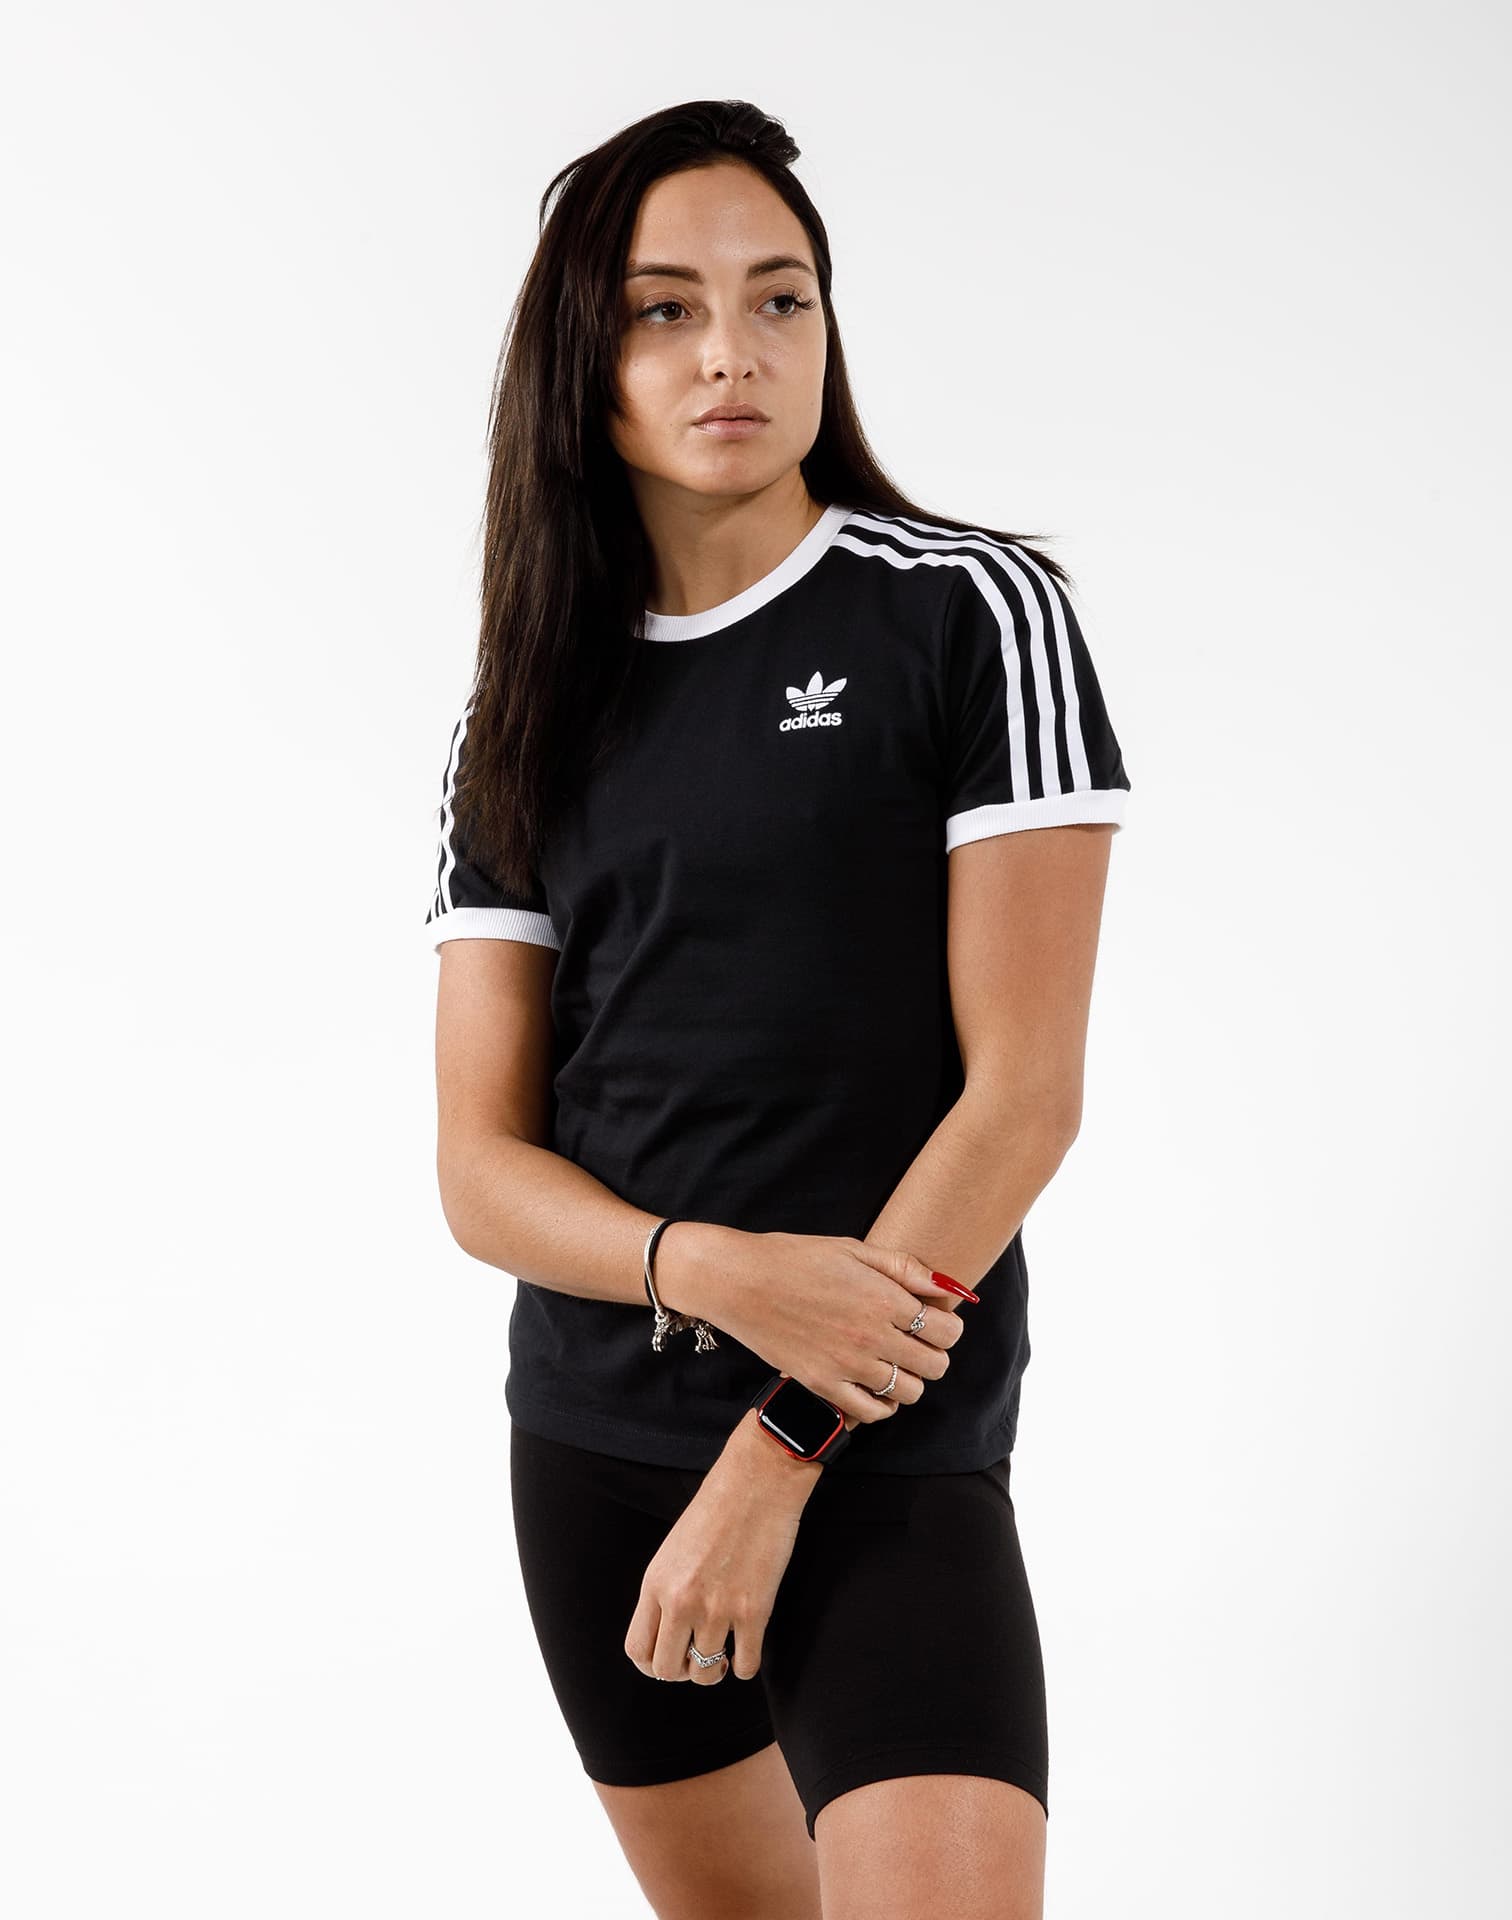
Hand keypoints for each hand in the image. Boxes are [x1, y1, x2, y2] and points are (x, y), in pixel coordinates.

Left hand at [623, 1439, 802, 1683]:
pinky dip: (745, 1666)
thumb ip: (666, 1590)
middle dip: (683, 1671)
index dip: (652, 1664)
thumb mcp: (674, 1550)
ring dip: (716, 1668)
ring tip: (724, 1652)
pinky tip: (747, 1648)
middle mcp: (680, 1602)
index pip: (637, 1650)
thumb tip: (670, 1633)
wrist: (758, 1482)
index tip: (671, 1658)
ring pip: (707, 1673)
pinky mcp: (753, 1612)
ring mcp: (717, 1610)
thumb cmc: (717, 1508)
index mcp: (655, 1583)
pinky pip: (745, 1666)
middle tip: (698, 1657)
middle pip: (667, 1670)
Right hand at [661, 1227, 969, 1428]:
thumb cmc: (796, 1258)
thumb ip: (905, 1268)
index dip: (949, 1327)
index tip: (936, 1321)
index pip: (946, 1330)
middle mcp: (872, 1337)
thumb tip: (950, 1288)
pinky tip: (873, 1384)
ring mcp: (847, 1366)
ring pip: (908, 1393)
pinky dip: (881, 1404)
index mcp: (884, 1299)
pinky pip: (870, 1412)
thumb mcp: (854, 1250)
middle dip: (934, 1353)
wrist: (741, 1281)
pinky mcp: (822, 1385)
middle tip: (917, 1342)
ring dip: (910, 1379)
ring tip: (894, 1362)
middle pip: (934, 1366)